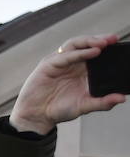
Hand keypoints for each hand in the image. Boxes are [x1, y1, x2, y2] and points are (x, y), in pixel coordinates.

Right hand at [9, 34, 126, 134]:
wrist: (37, 117)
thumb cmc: (58, 110)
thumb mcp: (85, 106)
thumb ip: (103, 102)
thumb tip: (121, 98)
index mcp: (81, 70)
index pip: (95, 51)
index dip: (107, 46)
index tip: (119, 45)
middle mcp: (71, 63)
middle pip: (86, 43)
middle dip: (101, 39)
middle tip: (114, 39)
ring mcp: (60, 62)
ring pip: (75, 44)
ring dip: (89, 41)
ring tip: (103, 43)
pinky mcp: (48, 65)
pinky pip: (65, 56)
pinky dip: (79, 53)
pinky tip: (93, 52)